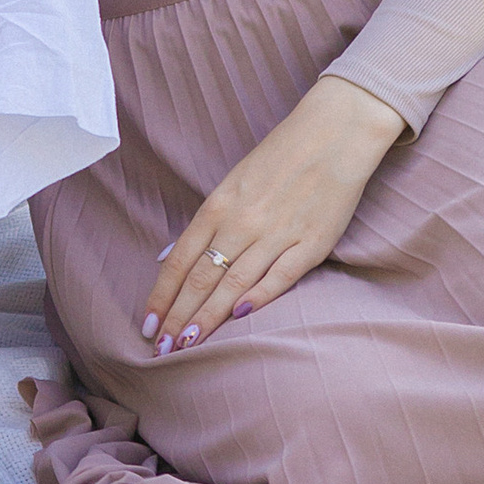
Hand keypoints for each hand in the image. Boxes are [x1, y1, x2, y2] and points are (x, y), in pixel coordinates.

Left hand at [142, 76, 405, 352]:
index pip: (180, 263)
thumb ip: (205, 224)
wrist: (335, 133)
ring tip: (189, 346)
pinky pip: (279, 278)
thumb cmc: (279, 158)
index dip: (162, 297)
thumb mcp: (231, 183)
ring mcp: (277, 234)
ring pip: (234, 286)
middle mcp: (242, 223)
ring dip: (208, 318)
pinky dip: (258, 299)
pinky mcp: (312, 244)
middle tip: (162, 350)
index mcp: (218, 206)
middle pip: (201, 280)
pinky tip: (238, 320)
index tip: (148, 326)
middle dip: (178, 318)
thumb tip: (171, 258)